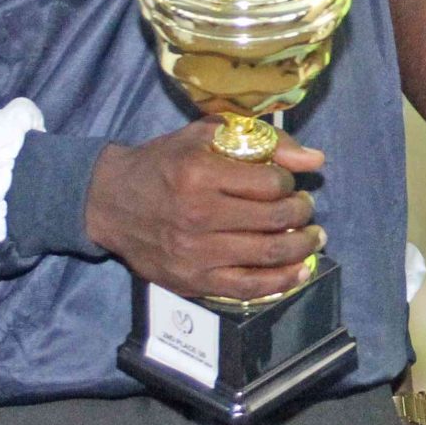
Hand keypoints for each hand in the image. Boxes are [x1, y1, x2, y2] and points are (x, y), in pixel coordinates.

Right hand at [86, 119, 326, 300]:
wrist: (110, 203)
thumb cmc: (163, 163)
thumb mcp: (205, 136)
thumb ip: (263, 140)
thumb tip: (315, 158)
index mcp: (200, 175)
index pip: (270, 184)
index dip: (290, 183)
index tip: (288, 183)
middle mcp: (198, 216)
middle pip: (275, 220)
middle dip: (302, 213)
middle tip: (306, 207)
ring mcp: (195, 254)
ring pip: (268, 256)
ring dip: (302, 247)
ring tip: (313, 237)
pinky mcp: (192, 281)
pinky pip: (247, 288)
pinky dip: (281, 282)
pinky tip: (300, 271)